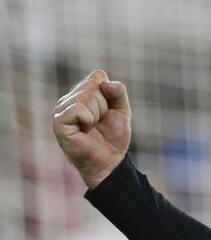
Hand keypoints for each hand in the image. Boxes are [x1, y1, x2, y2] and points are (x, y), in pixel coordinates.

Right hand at [51, 69, 131, 188]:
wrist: (110, 161)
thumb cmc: (113, 137)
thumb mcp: (122, 110)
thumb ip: (118, 92)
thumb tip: (103, 80)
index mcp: (81, 94)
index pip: (97, 78)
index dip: (109, 96)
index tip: (108, 112)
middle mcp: (68, 100)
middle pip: (92, 87)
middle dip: (104, 106)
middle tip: (100, 123)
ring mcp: (61, 110)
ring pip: (85, 97)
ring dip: (97, 114)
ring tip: (92, 127)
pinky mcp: (59, 122)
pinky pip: (77, 109)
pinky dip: (88, 119)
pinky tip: (85, 130)